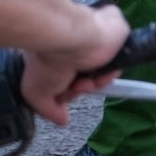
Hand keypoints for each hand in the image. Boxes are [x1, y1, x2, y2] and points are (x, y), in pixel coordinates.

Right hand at [20, 5, 128, 125]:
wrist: (70, 39)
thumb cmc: (47, 61)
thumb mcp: (36, 93)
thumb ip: (49, 110)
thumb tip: (62, 121)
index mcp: (60, 54)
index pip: (70, 78)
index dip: (68, 91)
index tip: (64, 95)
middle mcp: (79, 46)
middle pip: (87, 76)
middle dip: (81, 88)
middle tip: (75, 87)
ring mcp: (99, 39)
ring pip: (103, 71)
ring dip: (95, 83)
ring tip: (84, 81)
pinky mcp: (119, 33)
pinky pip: (119, 60)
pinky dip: (110, 72)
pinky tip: (99, 74)